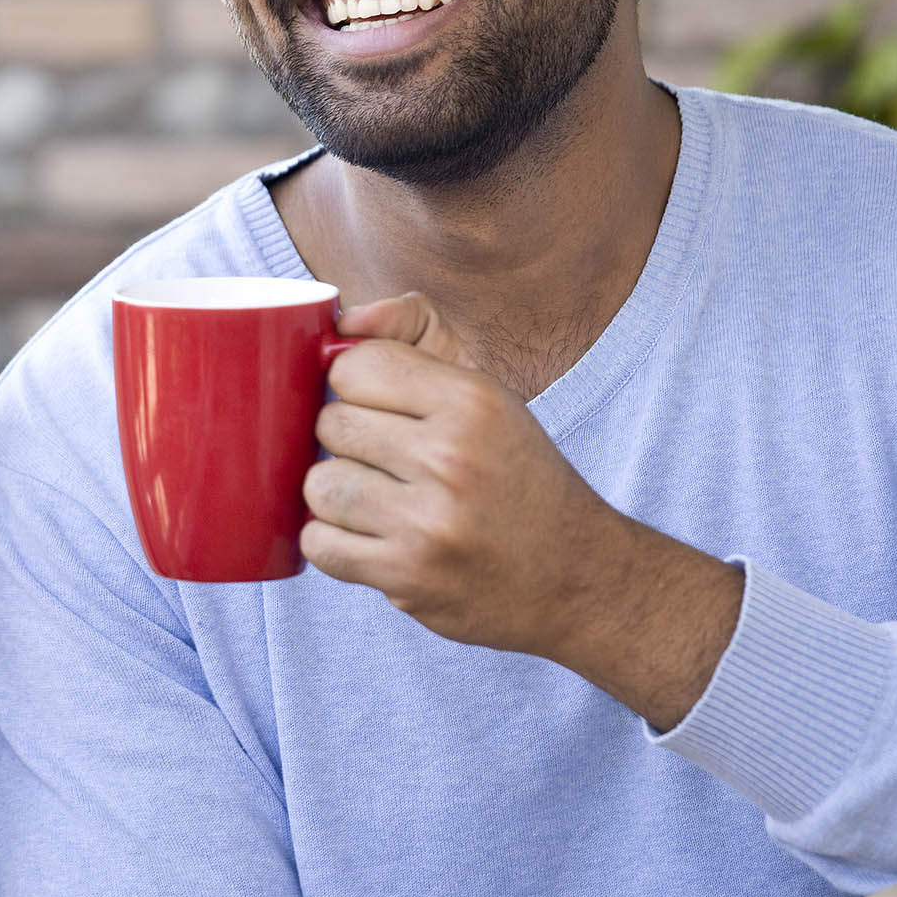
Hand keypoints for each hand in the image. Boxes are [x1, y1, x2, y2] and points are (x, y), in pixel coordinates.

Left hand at [301, 293, 742, 729]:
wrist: (578, 577)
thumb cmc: (517, 477)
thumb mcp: (487, 395)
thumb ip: (413, 337)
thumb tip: (343, 318)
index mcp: (472, 401)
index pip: (354, 366)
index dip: (355, 386)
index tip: (378, 407)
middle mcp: (450, 457)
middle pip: (330, 423)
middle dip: (347, 441)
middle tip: (384, 460)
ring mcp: (428, 523)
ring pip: (318, 485)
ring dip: (337, 495)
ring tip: (377, 501)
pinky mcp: (408, 578)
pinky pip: (319, 544)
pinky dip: (334, 543)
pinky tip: (371, 539)